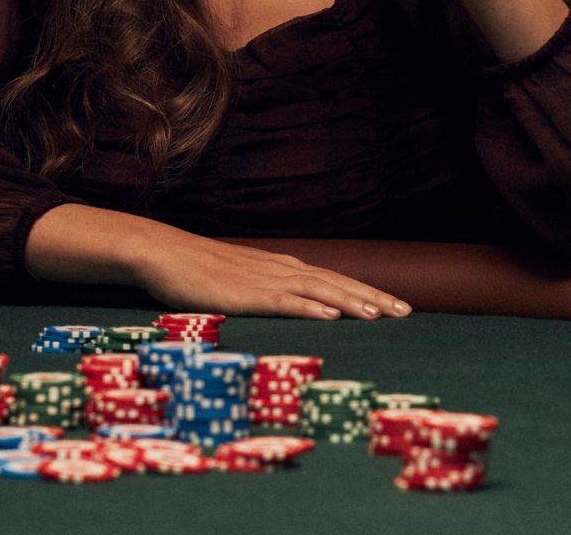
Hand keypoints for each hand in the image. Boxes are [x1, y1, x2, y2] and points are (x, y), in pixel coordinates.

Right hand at [131, 228, 411, 320]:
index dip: (367, 292)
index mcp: (284, 268)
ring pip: (317, 291)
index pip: (335, 280)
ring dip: (350, 302)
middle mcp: (281, 270)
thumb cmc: (200, 271)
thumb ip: (270, 291)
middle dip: (373, 298)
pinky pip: (282, 302)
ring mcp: (263, 280)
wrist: (163, 253)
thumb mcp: (243, 281)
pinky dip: (308, 308)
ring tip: (380, 314)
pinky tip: (329, 316)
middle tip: (407, 312)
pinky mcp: (243, 295)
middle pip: (336, 284)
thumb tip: (296, 308)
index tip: (397, 306)